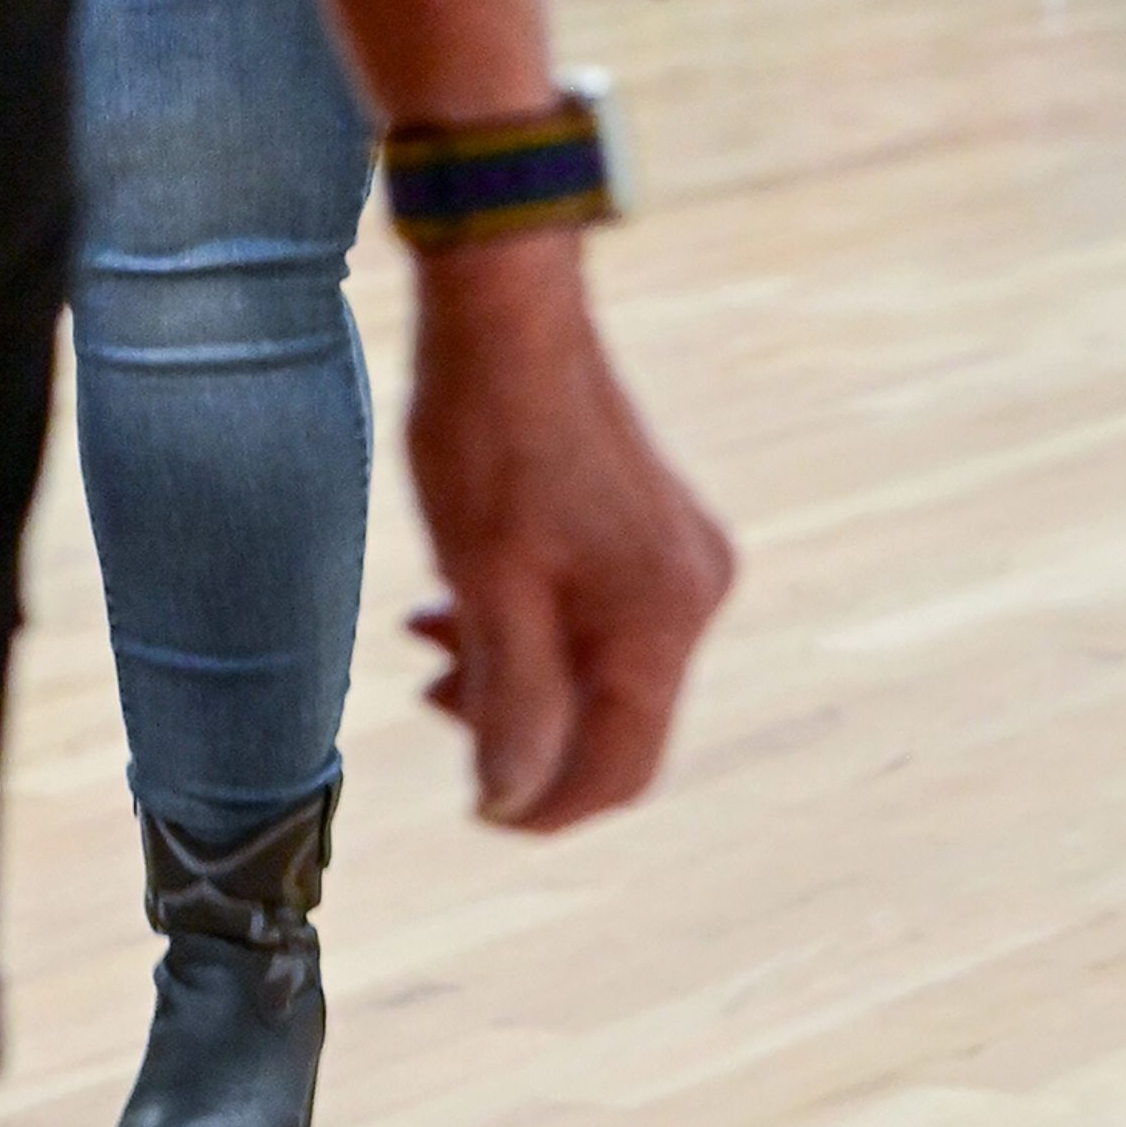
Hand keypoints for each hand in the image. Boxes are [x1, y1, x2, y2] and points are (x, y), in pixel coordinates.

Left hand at [402, 234, 732, 830]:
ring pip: (603, 668)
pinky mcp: (656, 526)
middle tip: (430, 697)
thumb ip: (512, 705)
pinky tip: (467, 601)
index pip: (620, 769)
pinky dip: (540, 628)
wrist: (510, 318)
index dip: (543, 809)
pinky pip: (605, 616)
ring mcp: (682, 555)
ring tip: (434, 644)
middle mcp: (695, 594)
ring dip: (520, 678)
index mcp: (662, 620)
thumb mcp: (488, 590)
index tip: (472, 808)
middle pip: (615, 721)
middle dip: (524, 734)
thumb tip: (514, 802)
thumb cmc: (490, 441)